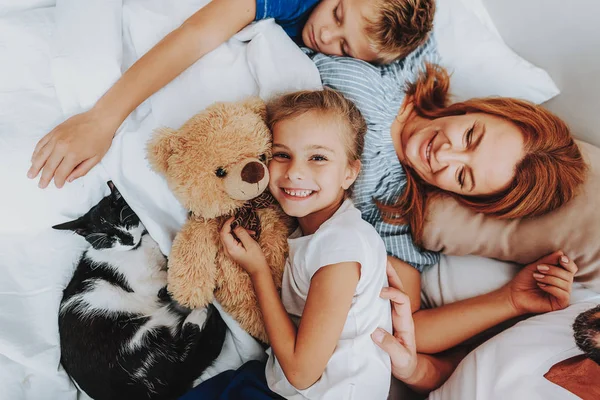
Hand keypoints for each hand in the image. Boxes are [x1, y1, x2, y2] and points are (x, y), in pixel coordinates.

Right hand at [28, 109, 116, 187]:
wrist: (99, 119)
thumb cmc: (101, 139)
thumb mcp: (96, 158)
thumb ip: (82, 170)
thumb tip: (69, 179)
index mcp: (74, 155)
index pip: (61, 173)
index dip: (58, 181)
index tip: (57, 185)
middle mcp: (62, 147)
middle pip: (49, 166)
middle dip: (44, 177)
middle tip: (40, 185)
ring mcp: (56, 138)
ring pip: (41, 155)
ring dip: (35, 166)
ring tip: (31, 174)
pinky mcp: (54, 131)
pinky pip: (41, 143)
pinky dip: (36, 152)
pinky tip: (34, 158)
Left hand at [219, 217, 268, 277]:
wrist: (258, 270)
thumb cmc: (256, 258)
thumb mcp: (250, 244)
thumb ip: (242, 234)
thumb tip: (236, 226)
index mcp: (230, 248)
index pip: (223, 232)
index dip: (227, 223)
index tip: (234, 217)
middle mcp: (227, 250)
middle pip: (224, 233)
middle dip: (231, 226)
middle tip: (240, 221)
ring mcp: (229, 251)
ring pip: (229, 236)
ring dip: (238, 231)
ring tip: (250, 231)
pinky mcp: (233, 251)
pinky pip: (232, 240)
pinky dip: (239, 235)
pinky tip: (249, 235)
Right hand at [371, 261, 417, 380]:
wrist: (409, 371)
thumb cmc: (405, 365)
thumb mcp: (400, 359)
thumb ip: (390, 346)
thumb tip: (375, 331)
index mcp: (405, 321)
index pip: (401, 300)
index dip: (392, 292)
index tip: (379, 292)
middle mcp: (400, 315)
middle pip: (399, 289)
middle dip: (391, 275)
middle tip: (381, 261)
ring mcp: (392, 316)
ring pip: (391, 293)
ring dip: (385, 278)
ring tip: (375, 264)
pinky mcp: (385, 319)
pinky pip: (381, 301)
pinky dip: (376, 289)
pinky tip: (367, 283)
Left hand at [504, 251, 577, 315]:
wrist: (515, 294)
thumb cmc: (524, 280)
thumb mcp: (535, 266)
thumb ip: (548, 260)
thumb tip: (561, 253)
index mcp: (560, 275)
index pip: (571, 268)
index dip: (568, 263)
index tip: (560, 258)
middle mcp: (564, 285)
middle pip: (568, 275)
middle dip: (553, 270)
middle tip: (539, 268)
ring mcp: (563, 295)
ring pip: (566, 284)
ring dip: (550, 278)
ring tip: (536, 277)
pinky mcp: (561, 303)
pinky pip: (563, 294)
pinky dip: (551, 288)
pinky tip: (540, 285)